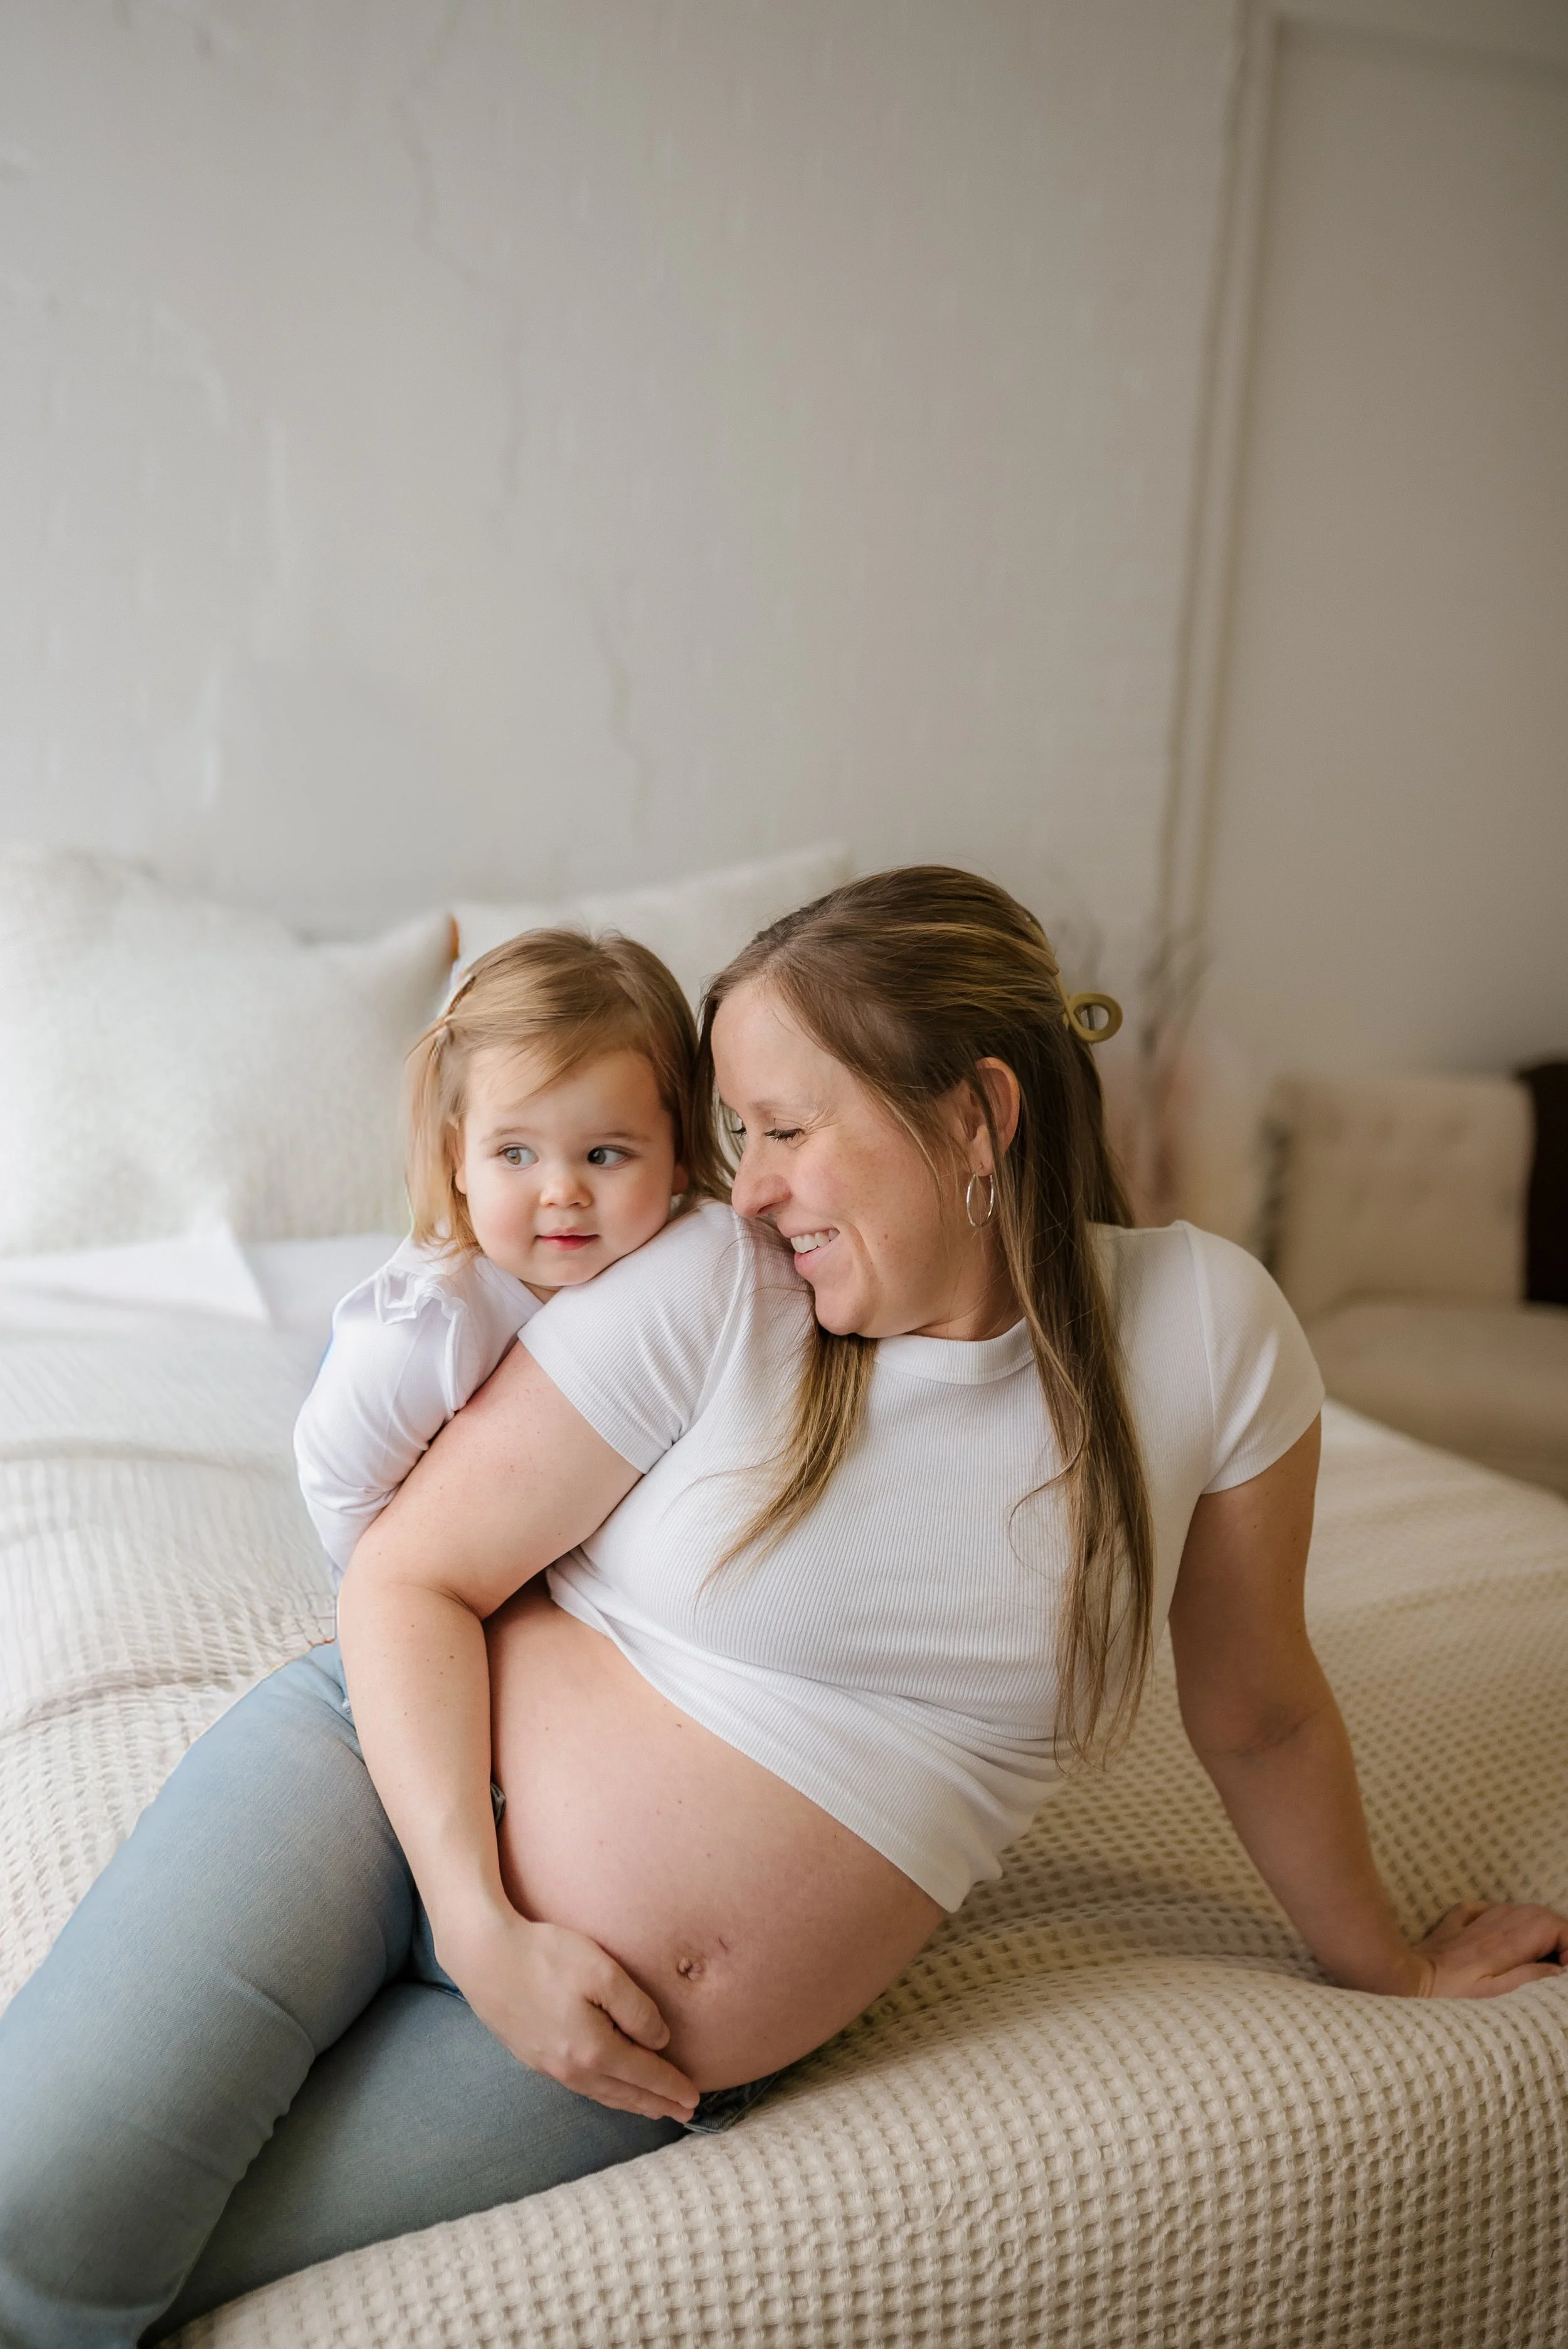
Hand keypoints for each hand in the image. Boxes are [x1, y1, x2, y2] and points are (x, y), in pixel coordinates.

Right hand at [443, 1903, 698, 2121]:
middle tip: (684, 2112)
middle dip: (657, 2103)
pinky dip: (604, 2093)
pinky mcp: (532, 2056)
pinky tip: (608, 2088)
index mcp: (594, 2051)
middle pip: (624, 2093)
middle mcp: (571, 2069)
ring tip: (653, 2108)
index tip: (695, 2098)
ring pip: (601, 2093)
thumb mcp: (602, 1973)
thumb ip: (637, 2009)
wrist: (483, 1956)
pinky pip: (581, 2086)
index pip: (644, 2075)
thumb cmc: (546, 1957)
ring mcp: (548, 2066)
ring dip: (631, 2103)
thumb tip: (660, 2041)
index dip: (671, 2086)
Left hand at [1411, 1900, 1567, 1998]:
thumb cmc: (1449, 1999)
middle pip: (1538, 1914)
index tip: (1565, 1966)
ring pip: (1514, 1909)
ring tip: (1540, 1952)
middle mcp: (1491, 1927)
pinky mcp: (1454, 1926)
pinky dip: (1499, 1915)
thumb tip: (1557, 1970)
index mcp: (1505, 1945)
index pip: (1551, 1925)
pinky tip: (1502, 1931)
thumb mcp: (1495, 1998)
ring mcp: (1471, 1924)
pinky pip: (1482, 1909)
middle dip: (1557, 1933)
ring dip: (1534, 1925)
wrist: (1404, 1984)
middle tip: (1559, 1961)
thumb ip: (1528, 1979)